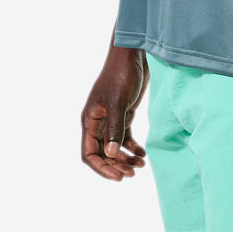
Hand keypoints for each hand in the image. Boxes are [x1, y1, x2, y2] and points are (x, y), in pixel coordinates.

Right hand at [80, 48, 148, 180]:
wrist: (134, 54)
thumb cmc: (121, 74)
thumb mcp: (117, 102)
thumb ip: (114, 128)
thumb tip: (110, 155)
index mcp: (90, 120)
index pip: (89, 153)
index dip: (101, 168)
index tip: (117, 177)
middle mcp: (98, 122)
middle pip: (103, 153)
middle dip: (116, 165)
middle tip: (132, 173)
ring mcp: (111, 118)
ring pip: (115, 147)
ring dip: (125, 158)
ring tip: (141, 165)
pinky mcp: (124, 114)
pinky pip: (125, 137)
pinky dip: (133, 146)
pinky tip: (143, 153)